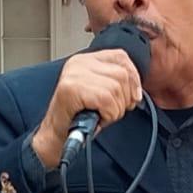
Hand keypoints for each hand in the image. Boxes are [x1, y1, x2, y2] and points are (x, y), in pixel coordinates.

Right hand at [31, 48, 144, 169]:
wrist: (56, 135)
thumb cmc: (77, 117)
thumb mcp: (99, 93)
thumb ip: (115, 83)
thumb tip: (136, 89)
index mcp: (85, 60)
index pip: (120, 57)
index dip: (133, 77)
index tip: (134, 95)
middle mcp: (78, 63)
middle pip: (122, 74)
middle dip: (126, 98)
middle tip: (114, 111)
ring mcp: (74, 75)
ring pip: (116, 88)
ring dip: (116, 109)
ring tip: (103, 115)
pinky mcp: (72, 89)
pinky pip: (106, 100)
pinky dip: (109, 115)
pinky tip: (99, 119)